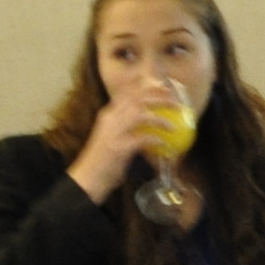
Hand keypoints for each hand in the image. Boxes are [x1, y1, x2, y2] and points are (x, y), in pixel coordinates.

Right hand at [71, 81, 180, 198]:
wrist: (88, 178)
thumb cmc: (104, 159)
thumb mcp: (115, 136)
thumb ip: (128, 126)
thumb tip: (151, 120)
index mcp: (109, 114)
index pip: (127, 92)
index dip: (146, 86)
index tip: (163, 85)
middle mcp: (110, 119)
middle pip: (137, 99)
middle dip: (158, 97)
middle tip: (176, 102)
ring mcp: (113, 132)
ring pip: (140, 114)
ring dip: (160, 118)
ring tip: (173, 125)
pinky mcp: (118, 148)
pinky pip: (141, 138)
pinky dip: (155, 139)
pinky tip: (164, 144)